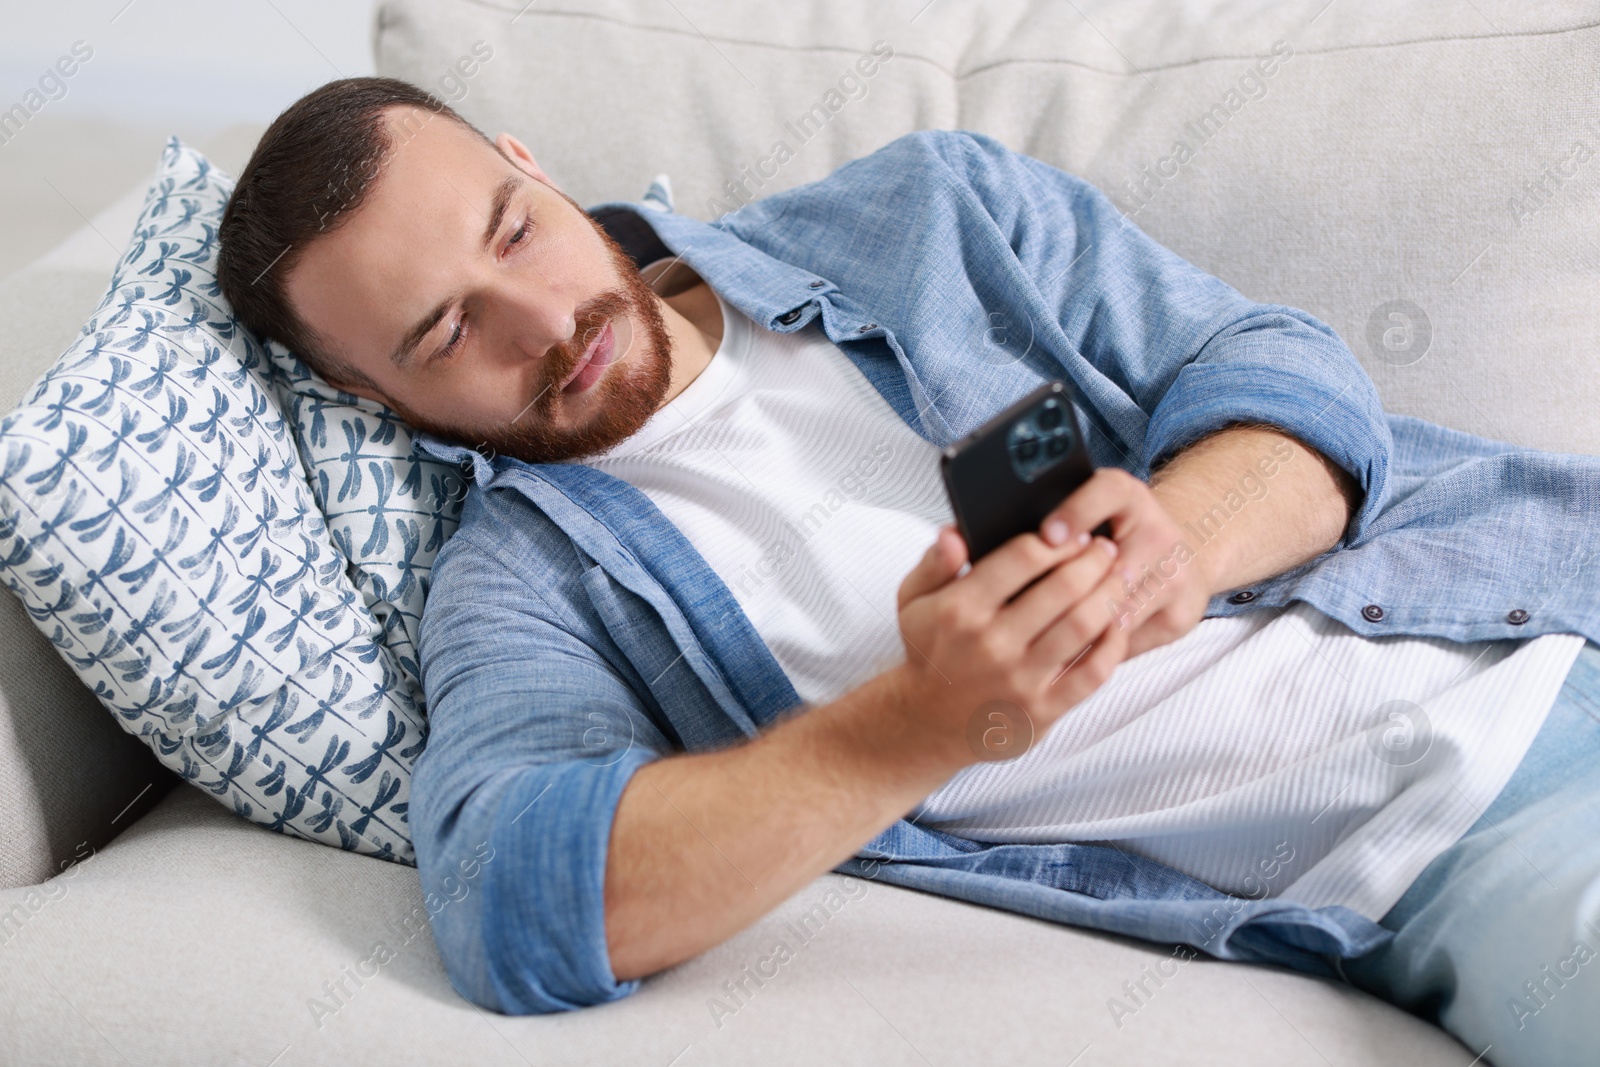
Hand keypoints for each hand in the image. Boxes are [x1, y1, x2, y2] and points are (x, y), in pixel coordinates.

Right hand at [888, 523, 1126, 768]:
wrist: (930, 723)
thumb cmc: (931, 653)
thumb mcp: (913, 603)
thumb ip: (933, 564)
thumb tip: (954, 534)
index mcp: (959, 609)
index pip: (1022, 557)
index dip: (1057, 540)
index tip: (1075, 533)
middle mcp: (990, 644)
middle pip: (1063, 587)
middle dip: (1094, 560)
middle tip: (1106, 549)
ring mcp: (1018, 680)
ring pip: (1084, 625)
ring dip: (1110, 594)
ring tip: (1119, 578)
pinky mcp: (1042, 711)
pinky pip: (1094, 672)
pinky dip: (1115, 643)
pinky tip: (1117, 624)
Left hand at [1039, 467, 1213, 658]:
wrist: (1181, 557)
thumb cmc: (1112, 539)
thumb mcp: (1092, 517)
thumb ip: (1054, 527)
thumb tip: (989, 544)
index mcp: (1131, 497)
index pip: (1108, 491)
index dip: (1077, 510)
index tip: (1046, 536)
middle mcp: (1159, 532)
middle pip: (1113, 565)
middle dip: (1068, 589)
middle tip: (1023, 609)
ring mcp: (1177, 577)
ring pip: (1118, 611)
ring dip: (1076, 626)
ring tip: (1033, 637)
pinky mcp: (1181, 615)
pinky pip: (1128, 640)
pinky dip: (1093, 649)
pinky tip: (1062, 654)